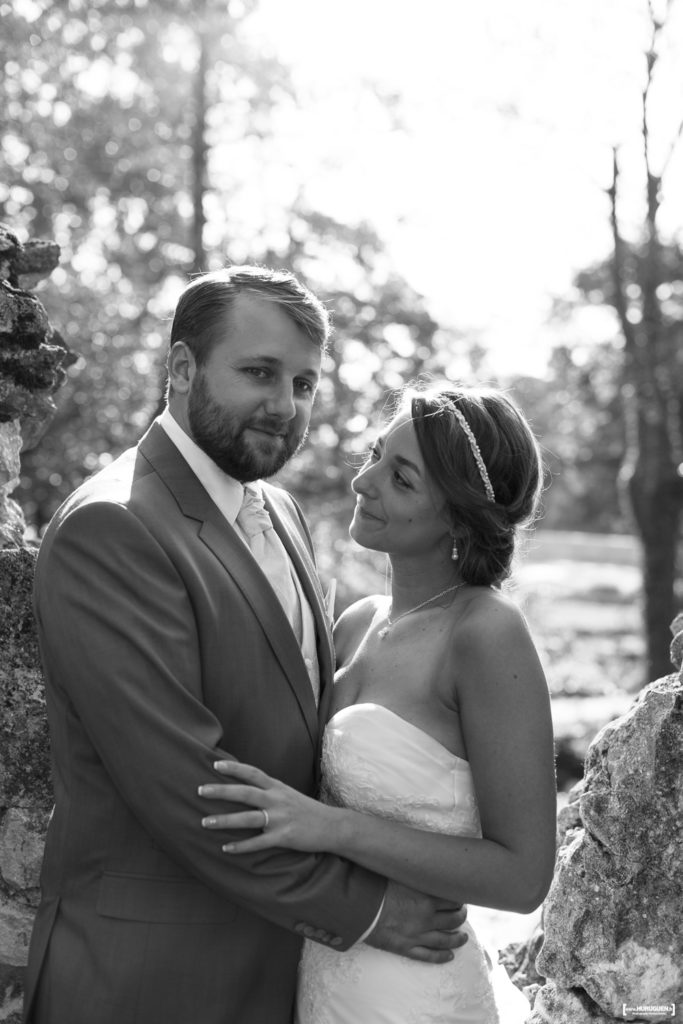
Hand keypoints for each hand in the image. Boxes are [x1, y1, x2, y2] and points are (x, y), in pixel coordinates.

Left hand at [198, 761, 336, 853]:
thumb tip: (245, 789)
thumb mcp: (288, 795)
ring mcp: (281, 818)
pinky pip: (259, 843)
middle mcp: (277, 800)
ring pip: (248, 818)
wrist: (333, 826)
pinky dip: (241, 847)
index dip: (234, 768)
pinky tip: (226, 849)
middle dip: (221, 791)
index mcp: (277, 787)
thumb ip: (268, 792)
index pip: (252, 773)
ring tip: (204, 823)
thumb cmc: (306, 811)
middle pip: (245, 793)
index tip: (214, 764)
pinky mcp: (284, 837)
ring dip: (224, 820)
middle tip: (199, 790)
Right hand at [366, 880, 468, 963]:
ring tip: (463, 937)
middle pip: (454, 919)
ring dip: (458, 938)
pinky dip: (442, 957)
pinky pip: (429, 956)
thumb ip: (413, 872)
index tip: (459, 896)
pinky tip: (449, 956)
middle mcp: (426, 916)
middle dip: (461, 916)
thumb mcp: (397, 874)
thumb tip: (420, 859)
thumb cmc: (375, 886)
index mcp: (425, 896)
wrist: (357, 908)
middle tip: (462, 913)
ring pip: (446, 940)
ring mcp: (417, 935)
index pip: (452, 899)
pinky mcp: (406, 948)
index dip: (458, 898)